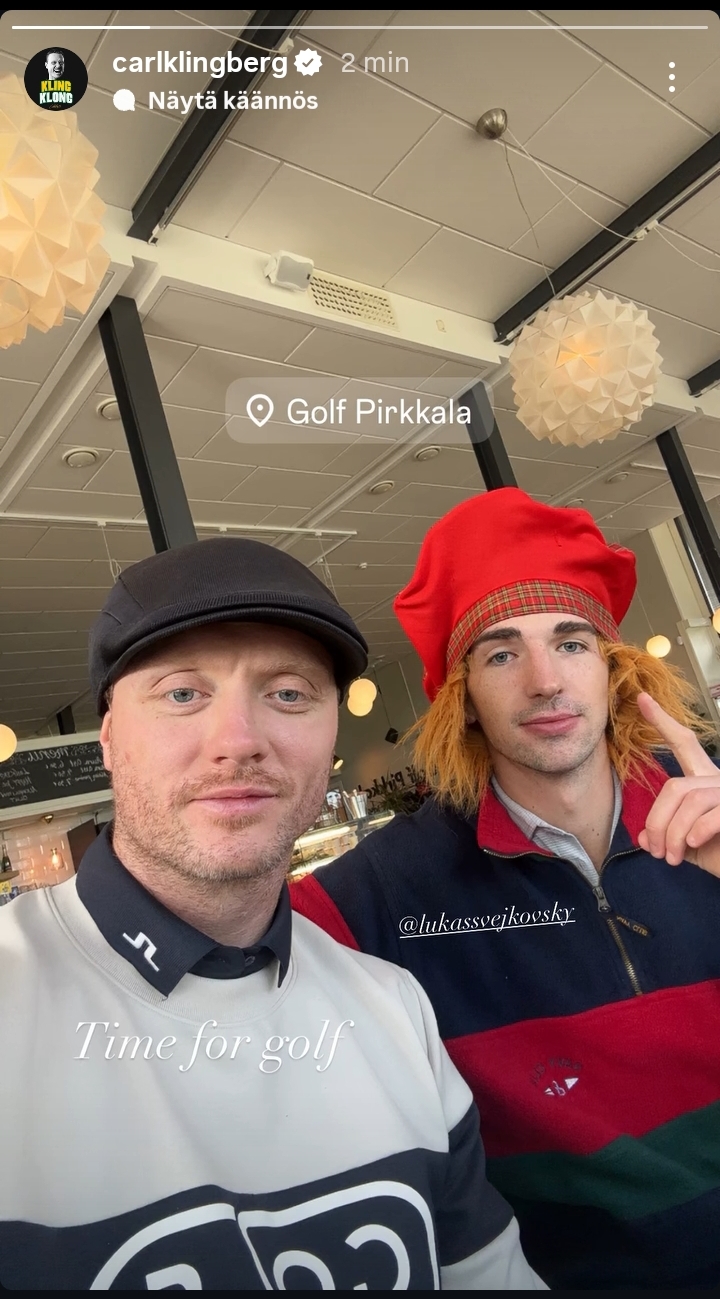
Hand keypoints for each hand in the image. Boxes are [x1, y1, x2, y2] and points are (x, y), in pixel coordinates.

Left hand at [636, 692, 719, 877]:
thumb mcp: (686, 846)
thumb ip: (665, 835)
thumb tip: (645, 836)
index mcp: (706, 781)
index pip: (684, 745)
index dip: (663, 723)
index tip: (643, 699)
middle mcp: (719, 780)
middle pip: (674, 785)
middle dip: (657, 820)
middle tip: (654, 850)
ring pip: (689, 799)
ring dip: (672, 833)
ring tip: (671, 857)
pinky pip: (710, 814)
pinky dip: (695, 832)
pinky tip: (692, 846)